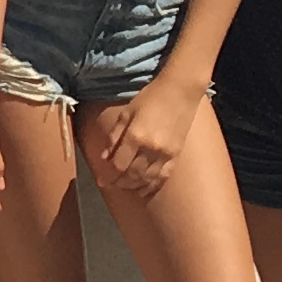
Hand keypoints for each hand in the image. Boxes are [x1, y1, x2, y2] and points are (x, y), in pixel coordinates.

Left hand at [83, 81, 200, 201]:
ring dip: (134, 186)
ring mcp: (166, 153)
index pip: (119, 164)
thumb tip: (104, 157)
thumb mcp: (126, 113)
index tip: (101, 180)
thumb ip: (114, 136)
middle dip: (119, 182)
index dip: (109, 175)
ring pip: (148, 178)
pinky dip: (153, 185)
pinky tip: (144, 190)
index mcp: (136, 136)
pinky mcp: (177, 154)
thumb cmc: (150, 98)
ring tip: (124, 187)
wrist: (180, 91)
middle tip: (110, 184)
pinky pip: (164, 176)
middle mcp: (151, 148)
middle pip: (132, 174)